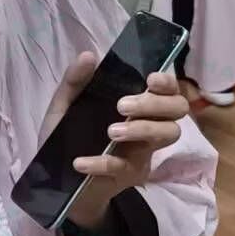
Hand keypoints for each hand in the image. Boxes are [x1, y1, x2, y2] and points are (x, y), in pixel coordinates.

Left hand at [40, 52, 188, 229]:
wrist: (56, 180)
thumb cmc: (68, 137)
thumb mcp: (65, 107)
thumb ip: (75, 82)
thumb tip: (89, 55)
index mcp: (137, 105)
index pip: (169, 89)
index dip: (168, 82)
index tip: (150, 80)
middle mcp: (148, 125)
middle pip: (177, 110)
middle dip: (155, 104)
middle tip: (122, 106)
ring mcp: (143, 151)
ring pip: (167, 135)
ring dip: (142, 129)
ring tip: (110, 133)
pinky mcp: (131, 175)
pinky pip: (126, 166)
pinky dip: (102, 162)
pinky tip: (80, 162)